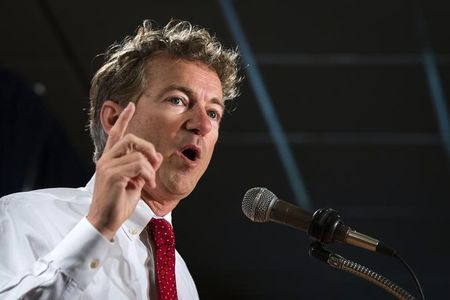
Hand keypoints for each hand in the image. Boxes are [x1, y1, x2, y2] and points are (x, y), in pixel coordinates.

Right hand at [87, 102, 162, 239]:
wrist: (105, 221)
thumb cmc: (118, 203)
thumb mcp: (136, 182)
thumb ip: (144, 168)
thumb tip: (157, 156)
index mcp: (110, 160)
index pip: (116, 134)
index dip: (124, 119)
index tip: (130, 105)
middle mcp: (106, 160)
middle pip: (131, 139)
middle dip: (148, 148)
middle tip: (155, 162)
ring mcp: (107, 166)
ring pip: (138, 154)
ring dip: (150, 167)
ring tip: (150, 181)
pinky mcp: (112, 175)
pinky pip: (138, 165)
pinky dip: (148, 174)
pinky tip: (147, 184)